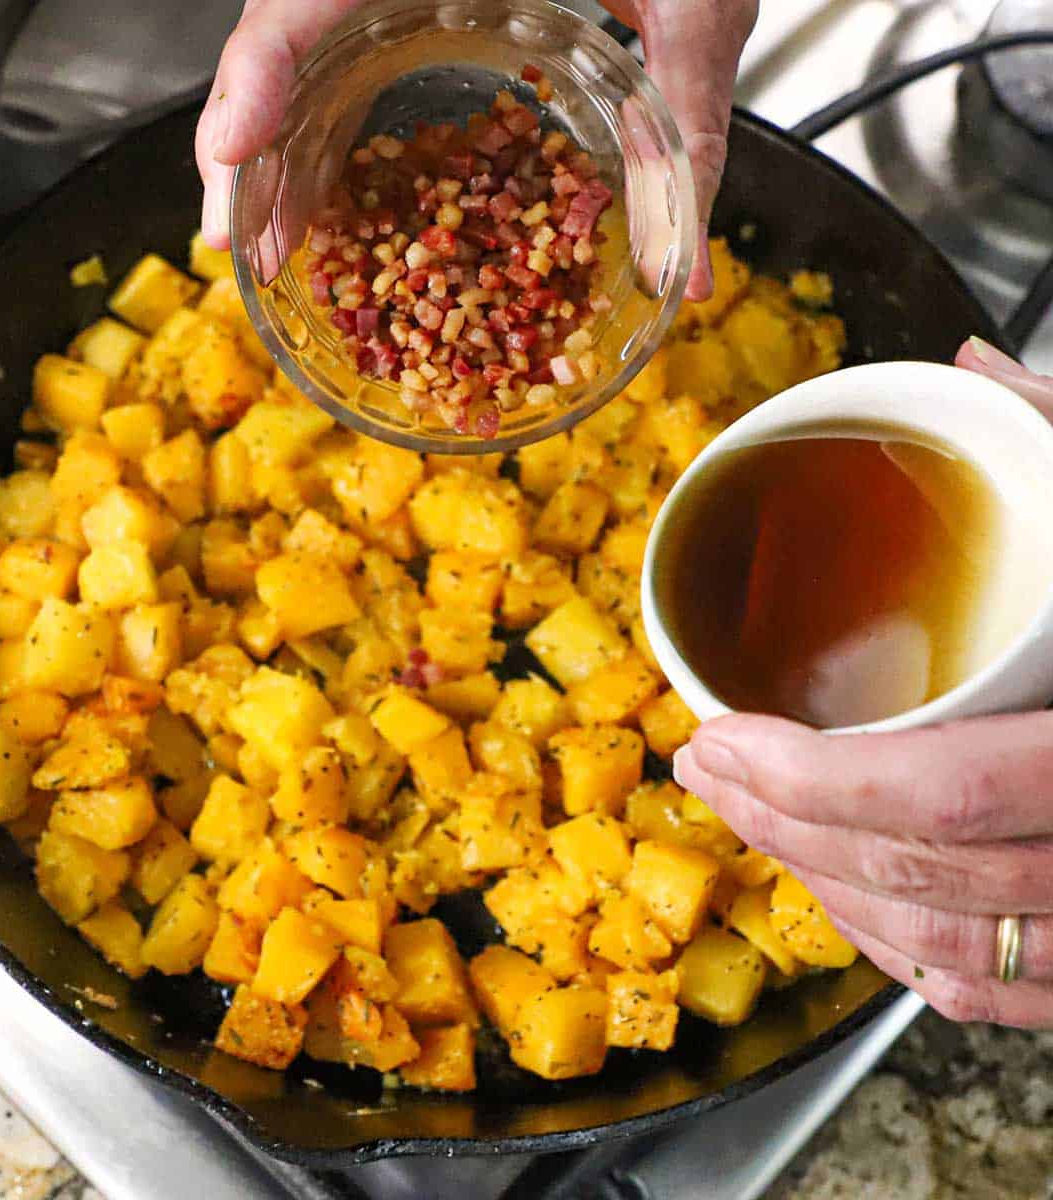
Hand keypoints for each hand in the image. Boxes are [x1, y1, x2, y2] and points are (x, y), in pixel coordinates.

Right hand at [196, 0, 758, 300]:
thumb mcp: (695, 5)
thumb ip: (685, 128)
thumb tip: (681, 276)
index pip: (307, 0)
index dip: (256, 76)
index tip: (230, 157)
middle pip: (288, 45)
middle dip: (252, 147)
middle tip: (247, 249)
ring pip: (310, 62)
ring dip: (285, 156)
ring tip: (285, 244)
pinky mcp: (422, 3)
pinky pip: (353, 66)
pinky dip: (333, 136)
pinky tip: (339, 201)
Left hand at [674, 339, 1052, 1029]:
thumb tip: (971, 370)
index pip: (948, 789)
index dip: (810, 779)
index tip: (716, 738)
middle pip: (924, 868)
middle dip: (782, 825)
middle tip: (705, 773)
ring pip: (953, 941)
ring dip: (826, 885)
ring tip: (752, 821)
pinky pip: (1005, 991)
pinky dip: (912, 953)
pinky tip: (853, 899)